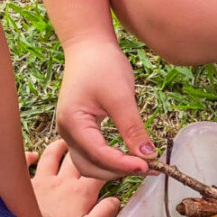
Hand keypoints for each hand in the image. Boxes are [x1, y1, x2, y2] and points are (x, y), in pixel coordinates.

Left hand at [28, 140, 120, 216]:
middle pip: (77, 158)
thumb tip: (116, 199)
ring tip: (66, 142)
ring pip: (51, 155)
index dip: (110, 166)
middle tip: (93, 145)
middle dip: (87, 150)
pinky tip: (32, 155)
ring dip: (60, 146)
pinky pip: (24, 163)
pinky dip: (28, 156)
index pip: (100, 172)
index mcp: (80, 192)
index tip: (117, 163)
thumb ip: (104, 213)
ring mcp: (40, 181)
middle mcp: (61, 181)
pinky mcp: (23, 185)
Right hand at [56, 41, 154, 180]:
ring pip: (91, 165)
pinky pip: (94, 154)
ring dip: (115, 169)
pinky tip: (131, 156)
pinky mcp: (81, 131)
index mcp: (73, 123)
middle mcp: (67, 132)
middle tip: (149, 166)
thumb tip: (148, 156)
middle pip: (91, 167)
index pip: (99, 155)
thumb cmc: (102, 64)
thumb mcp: (121, 96)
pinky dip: (111, 159)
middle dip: (119, 171)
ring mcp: (72, 133)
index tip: (148, 166)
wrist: (89, 45)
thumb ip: (133, 128)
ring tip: (142, 163)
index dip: (124, 165)